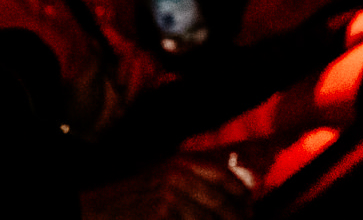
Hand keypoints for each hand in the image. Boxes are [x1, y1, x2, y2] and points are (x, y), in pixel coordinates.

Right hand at [80, 155, 252, 219]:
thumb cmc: (133, 199)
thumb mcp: (165, 180)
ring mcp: (170, 196)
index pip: (227, 178)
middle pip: (223, 202)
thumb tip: (236, 195)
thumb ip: (196, 182)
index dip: (243, 195)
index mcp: (183, 164)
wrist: (97, 210)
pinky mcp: (161, 214)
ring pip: (210, 218)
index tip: (250, 208)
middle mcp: (179, 176)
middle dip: (237, 216)